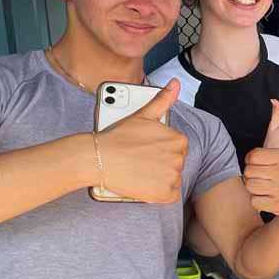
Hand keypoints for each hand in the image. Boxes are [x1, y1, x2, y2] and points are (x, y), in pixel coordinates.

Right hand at [97, 79, 187, 202]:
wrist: (98, 158)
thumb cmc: (118, 136)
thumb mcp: (143, 114)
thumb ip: (163, 100)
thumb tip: (176, 83)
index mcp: (179, 140)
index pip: (177, 149)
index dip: (160, 151)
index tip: (145, 150)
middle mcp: (180, 158)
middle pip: (175, 164)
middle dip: (160, 164)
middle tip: (139, 161)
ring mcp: (172, 176)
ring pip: (172, 179)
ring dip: (159, 179)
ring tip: (139, 172)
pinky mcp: (164, 193)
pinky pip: (170, 196)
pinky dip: (159, 194)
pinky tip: (145, 185)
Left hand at [244, 112, 278, 219]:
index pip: (253, 156)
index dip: (252, 160)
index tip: (260, 164)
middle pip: (248, 171)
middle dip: (252, 175)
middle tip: (263, 177)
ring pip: (249, 186)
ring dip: (254, 188)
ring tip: (265, 187)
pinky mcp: (277, 204)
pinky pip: (254, 201)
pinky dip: (258, 201)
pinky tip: (268, 198)